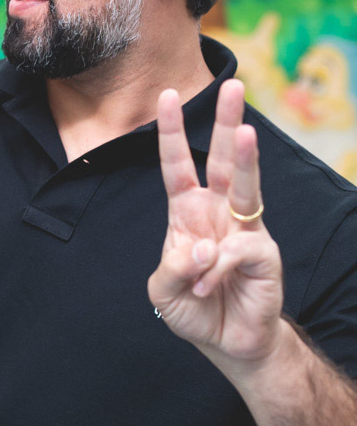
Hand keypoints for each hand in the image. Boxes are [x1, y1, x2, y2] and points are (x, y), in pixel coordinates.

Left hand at [148, 79, 284, 366]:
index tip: (166, 95)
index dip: (172, 132)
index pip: (178, 164)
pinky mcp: (262, 253)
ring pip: (247, 186)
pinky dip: (214, 271)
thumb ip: (173, 268)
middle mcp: (217, 212)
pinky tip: (206, 286)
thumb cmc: (192, 305)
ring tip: (248, 131)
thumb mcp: (163, 289)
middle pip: (224, 160)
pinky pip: (234, 251)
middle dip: (227, 121)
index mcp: (187, 212)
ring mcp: (243, 230)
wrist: (225, 341)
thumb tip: (204, 249)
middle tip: (234, 85)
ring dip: (249, 158)